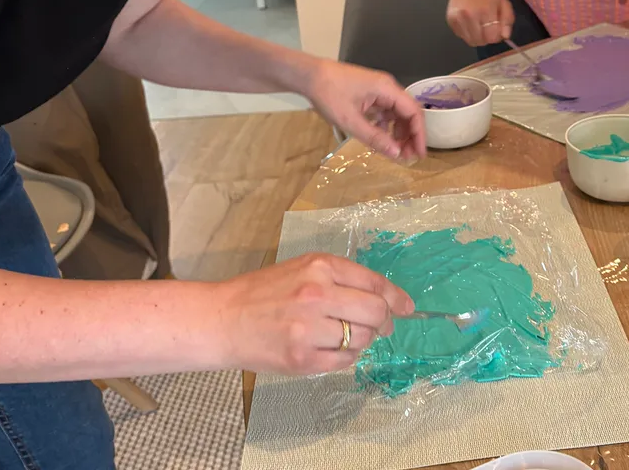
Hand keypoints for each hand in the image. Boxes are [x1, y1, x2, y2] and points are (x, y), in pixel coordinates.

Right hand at [222, 253, 414, 374]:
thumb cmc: (262, 293)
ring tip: (344, 336)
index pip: (374, 283)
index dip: (396, 298)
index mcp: (319, 267)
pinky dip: (346, 357)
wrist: (222, 319)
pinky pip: (345, 361)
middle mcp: (317, 294)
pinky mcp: (303, 358)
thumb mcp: (302, 269)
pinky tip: (331, 349)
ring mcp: (310, 329)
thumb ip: (340, 279)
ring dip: (363, 340)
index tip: (406, 308)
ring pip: (362, 338)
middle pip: (375, 312)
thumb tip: (385, 298)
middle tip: (381, 327)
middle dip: (384, 321)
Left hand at [307, 60, 426, 160]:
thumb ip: (375, 138)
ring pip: (397, 114)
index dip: (419, 135)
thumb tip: (397, 154)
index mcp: (387, 89)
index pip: (414, 113)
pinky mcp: (370, 95)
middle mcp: (387, 88)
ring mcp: (379, 91)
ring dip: (399, 133)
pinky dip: (387, 127)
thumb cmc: (328, 93)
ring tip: (396, 152)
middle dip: (410, 136)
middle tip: (408, 157)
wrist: (309, 76)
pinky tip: (381, 140)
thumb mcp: (351, 121)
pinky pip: (385, 112)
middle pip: (408, 114)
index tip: (419, 154)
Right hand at [446, 0, 513, 46]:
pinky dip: (468, 34)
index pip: (492, 37)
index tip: (496, 30)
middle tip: (488, 29)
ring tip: (479, 26)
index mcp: (485, 11)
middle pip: (481, 42)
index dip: (496, 37)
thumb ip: (507, 20)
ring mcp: (458, 19)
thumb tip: (505, 37)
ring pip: (470, 41)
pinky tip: (470, 23)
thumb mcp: (503, 2)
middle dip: (487, 38)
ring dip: (477, 38)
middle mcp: (470, 16)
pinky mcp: (451, 21)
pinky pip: (462, 36)